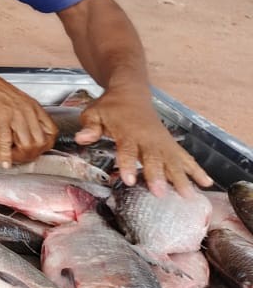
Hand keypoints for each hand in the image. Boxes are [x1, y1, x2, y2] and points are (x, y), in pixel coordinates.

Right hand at [0, 73, 57, 167]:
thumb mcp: (15, 103)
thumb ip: (22, 117)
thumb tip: (22, 137)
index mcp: (33, 107)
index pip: (51, 132)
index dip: (44, 146)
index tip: (33, 151)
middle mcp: (28, 110)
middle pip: (41, 142)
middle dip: (30, 155)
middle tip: (19, 158)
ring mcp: (15, 114)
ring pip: (27, 144)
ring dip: (19, 157)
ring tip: (10, 159)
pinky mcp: (1, 117)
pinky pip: (6, 141)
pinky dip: (5, 155)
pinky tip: (2, 161)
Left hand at [76, 89, 212, 195]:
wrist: (130, 92)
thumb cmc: (110, 106)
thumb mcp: (94, 113)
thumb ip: (90, 127)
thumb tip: (81, 138)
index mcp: (126, 132)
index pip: (126, 150)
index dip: (127, 164)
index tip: (128, 180)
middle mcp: (147, 137)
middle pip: (153, 158)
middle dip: (157, 176)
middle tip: (161, 193)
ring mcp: (161, 141)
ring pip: (172, 160)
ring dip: (181, 177)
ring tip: (188, 195)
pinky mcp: (169, 143)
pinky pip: (185, 157)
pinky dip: (196, 169)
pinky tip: (205, 182)